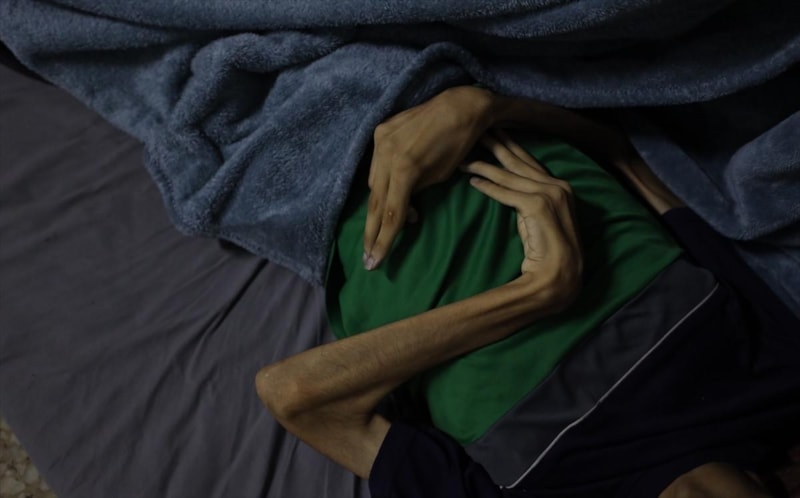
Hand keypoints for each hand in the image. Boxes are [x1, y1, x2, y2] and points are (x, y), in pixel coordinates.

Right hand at [363, 86, 493, 269]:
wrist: (460, 105)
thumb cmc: (459, 145)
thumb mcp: (440, 177)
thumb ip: (414, 194)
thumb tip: (402, 212)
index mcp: (404, 169)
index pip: (391, 213)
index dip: (384, 241)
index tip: (375, 262)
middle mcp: (386, 154)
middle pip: (375, 202)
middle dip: (372, 233)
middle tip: (367, 258)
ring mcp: (380, 140)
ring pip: (373, 184)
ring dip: (380, 206)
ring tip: (387, 225)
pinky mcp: (381, 132)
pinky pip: (375, 165)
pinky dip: (382, 182)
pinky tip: (389, 192)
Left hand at [464, 130, 582, 310]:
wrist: (558, 277)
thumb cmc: (547, 251)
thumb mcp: (536, 218)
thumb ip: (528, 198)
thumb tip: (505, 184)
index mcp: (561, 186)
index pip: (530, 161)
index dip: (510, 146)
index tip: (493, 132)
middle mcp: (559, 186)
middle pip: (519, 161)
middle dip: (496, 145)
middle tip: (476, 131)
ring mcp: (551, 195)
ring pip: (510, 176)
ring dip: (484, 166)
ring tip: (464, 159)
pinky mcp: (539, 207)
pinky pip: (507, 194)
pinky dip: (489, 187)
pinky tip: (472, 181)